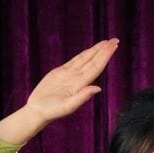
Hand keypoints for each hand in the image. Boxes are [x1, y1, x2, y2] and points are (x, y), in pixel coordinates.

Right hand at [0, 39, 119, 143]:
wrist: (38, 111)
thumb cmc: (51, 112)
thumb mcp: (67, 107)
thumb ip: (82, 97)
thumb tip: (98, 88)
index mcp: (80, 85)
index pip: (96, 67)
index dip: (105, 56)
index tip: (114, 46)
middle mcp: (77, 79)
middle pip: (93, 61)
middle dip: (104, 50)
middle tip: (115, 40)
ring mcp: (69, 75)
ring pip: (85, 59)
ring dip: (95, 50)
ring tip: (105, 42)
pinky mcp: (60, 73)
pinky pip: (74, 61)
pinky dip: (83, 55)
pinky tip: (90, 51)